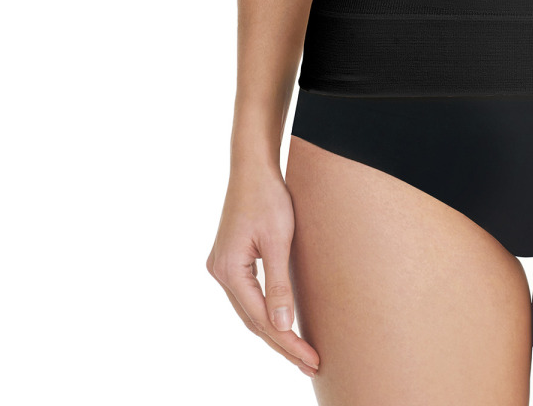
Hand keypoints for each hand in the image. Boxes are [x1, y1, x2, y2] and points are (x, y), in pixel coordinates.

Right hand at [206, 163, 320, 376]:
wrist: (253, 167)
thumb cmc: (269, 197)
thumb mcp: (279, 240)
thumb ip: (279, 285)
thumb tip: (282, 326)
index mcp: (229, 270)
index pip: (262, 319)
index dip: (288, 341)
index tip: (312, 358)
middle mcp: (220, 273)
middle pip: (254, 321)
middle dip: (283, 344)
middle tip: (311, 365)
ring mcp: (223, 267)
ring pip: (250, 312)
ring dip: (275, 332)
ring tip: (301, 354)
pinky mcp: (231, 260)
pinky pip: (249, 297)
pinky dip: (266, 313)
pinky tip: (283, 325)